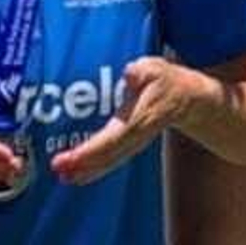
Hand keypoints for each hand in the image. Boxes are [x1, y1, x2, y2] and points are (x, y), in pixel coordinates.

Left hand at [51, 57, 205, 186]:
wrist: (186, 100)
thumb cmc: (165, 81)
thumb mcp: (155, 68)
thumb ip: (141, 71)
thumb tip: (130, 73)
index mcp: (141, 117)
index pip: (114, 137)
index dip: (92, 149)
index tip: (71, 156)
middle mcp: (136, 136)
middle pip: (109, 154)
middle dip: (84, 163)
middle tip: (59, 168)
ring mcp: (133, 144)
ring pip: (109, 162)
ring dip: (86, 170)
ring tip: (63, 176)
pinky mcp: (128, 146)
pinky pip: (110, 161)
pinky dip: (92, 170)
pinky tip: (75, 175)